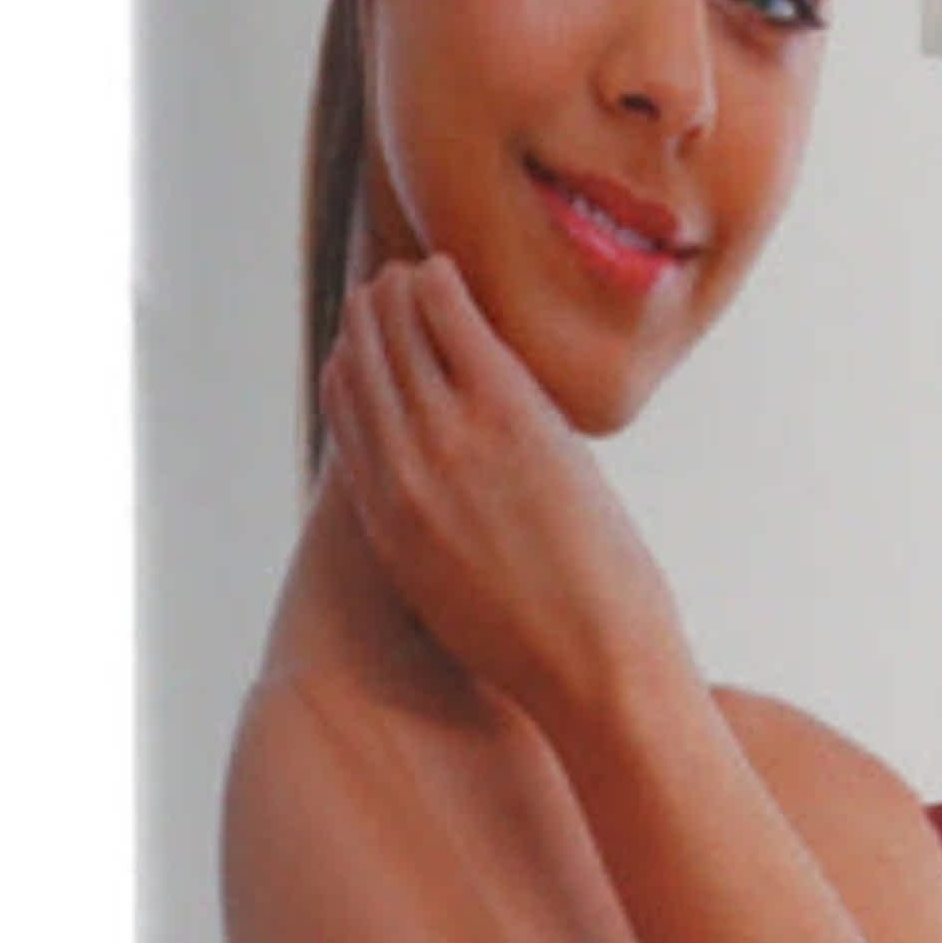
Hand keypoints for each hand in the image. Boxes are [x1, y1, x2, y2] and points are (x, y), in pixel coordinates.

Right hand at [322, 254, 686, 743]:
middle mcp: (401, 477)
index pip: (345, 423)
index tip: (358, 345)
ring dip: (398, 298)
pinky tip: (442, 270)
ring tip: (412, 273)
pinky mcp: (503, 418)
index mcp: (387, 525)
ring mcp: (448, 443)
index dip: (349, 373)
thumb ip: (435, 545)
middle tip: (383, 289)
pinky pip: (453, 328)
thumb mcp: (457, 599)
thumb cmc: (549, 650)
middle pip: (362, 371)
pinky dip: (441, 292)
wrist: (595, 673)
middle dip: (368, 324)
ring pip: (397, 341)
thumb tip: (449, 523)